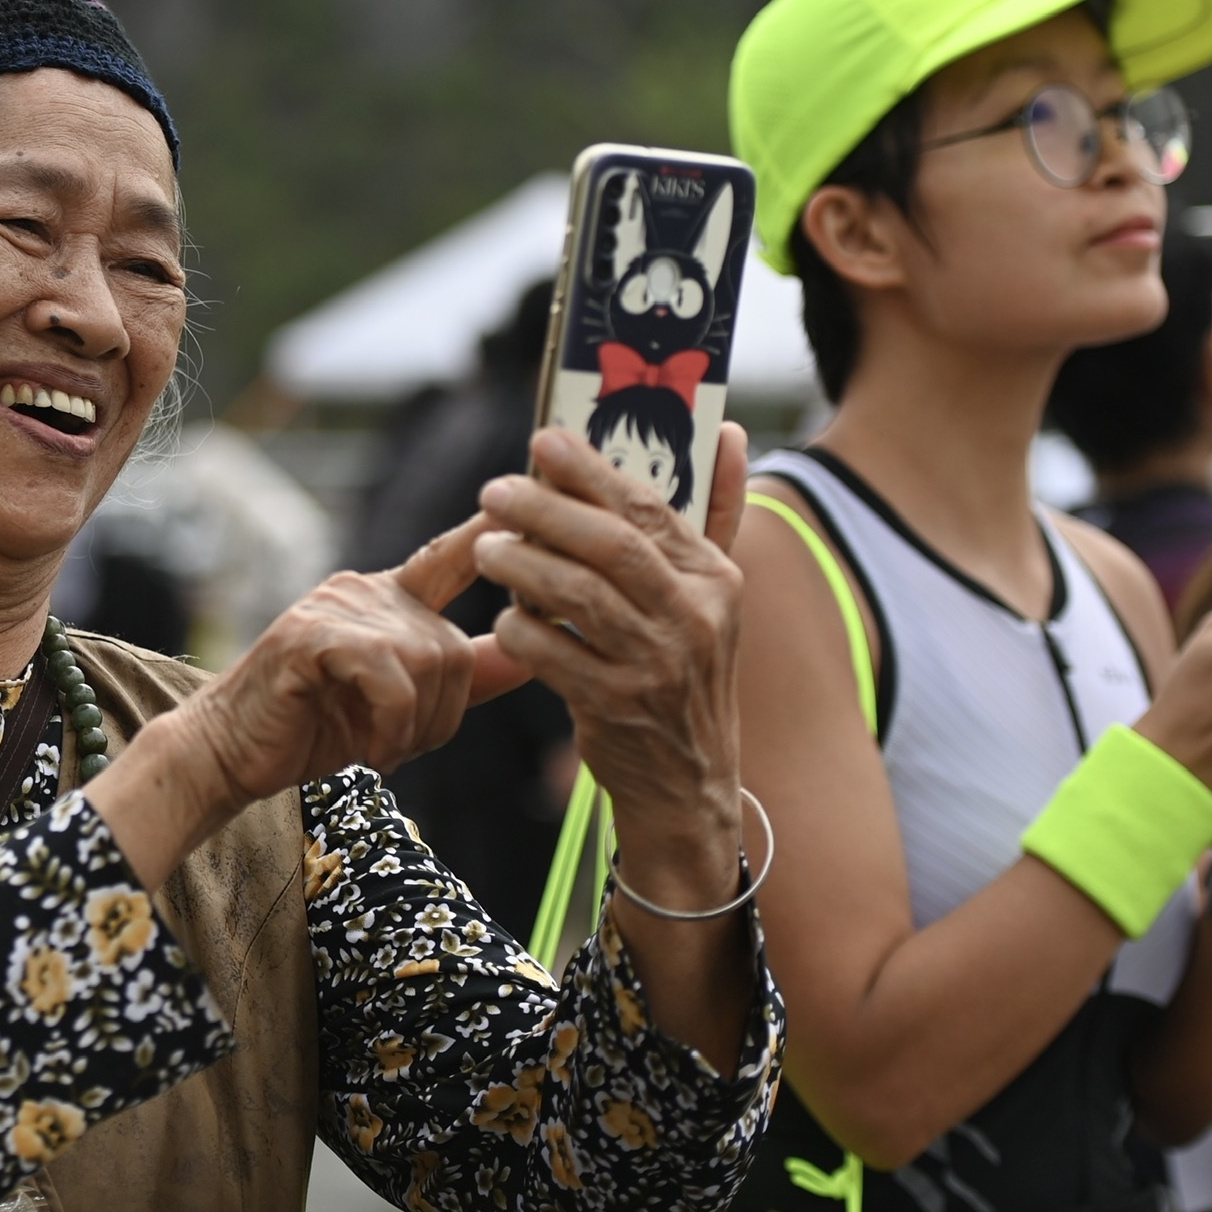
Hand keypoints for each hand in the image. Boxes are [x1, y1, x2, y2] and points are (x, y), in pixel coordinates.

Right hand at [92, 511, 523, 886]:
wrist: (230, 751)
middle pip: (452, 650)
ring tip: (375, 746)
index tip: (535, 497)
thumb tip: (530, 654)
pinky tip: (367, 747)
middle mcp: (365, 590)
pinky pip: (390, 678)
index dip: (491, 533)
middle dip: (439, 716)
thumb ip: (463, 676)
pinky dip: (389, 725)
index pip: (452, 556)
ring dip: (411, 727)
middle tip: (397, 745)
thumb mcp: (402, 703)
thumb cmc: (314, 727)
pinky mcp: (312, 635)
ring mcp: (336, 607)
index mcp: (387, 597)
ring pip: (427, 664)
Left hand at [473, 425, 749, 913]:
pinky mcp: (618, 708)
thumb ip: (715, 513)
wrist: (687, 780)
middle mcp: (696, 618)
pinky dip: (523, 631)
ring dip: (523, 565)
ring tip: (486, 548)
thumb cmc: (684, 669)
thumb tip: (725, 431)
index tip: (543, 440)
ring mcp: (658, 666)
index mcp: (716, 578)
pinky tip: (505, 619)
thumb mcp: (711, 595)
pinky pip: (555, 656)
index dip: (591, 471)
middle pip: (611, 545)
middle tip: (495, 491)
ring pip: (579, 597)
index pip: (650, 508)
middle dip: (546, 510)